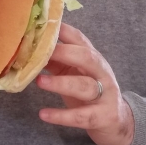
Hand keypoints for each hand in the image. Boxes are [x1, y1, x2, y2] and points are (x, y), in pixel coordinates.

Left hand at [36, 24, 134, 144]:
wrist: (117, 120)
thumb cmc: (90, 92)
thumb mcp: (74, 73)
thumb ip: (55, 61)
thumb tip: (28, 50)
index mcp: (93, 59)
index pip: (80, 39)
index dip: (64, 31)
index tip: (45, 24)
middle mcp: (101, 73)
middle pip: (87, 57)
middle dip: (65, 52)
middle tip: (40, 52)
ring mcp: (104, 94)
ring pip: (84, 86)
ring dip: (61, 83)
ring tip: (39, 82)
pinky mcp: (102, 116)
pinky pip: (81, 116)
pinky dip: (62, 116)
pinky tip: (44, 114)